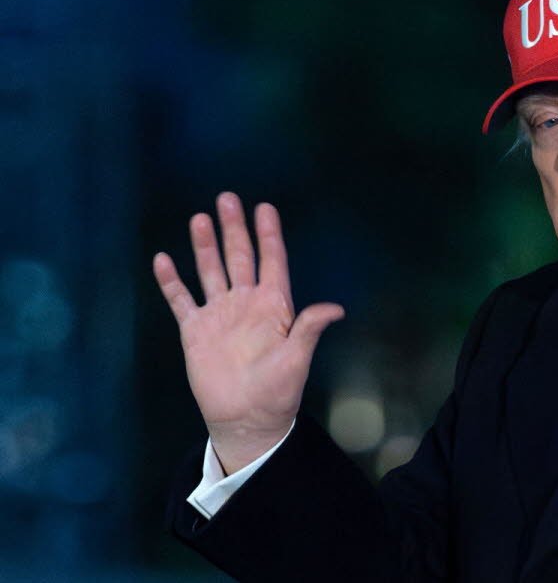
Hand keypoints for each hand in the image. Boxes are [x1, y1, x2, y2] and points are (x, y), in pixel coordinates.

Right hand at [153, 192, 343, 474]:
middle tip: (227, 198)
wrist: (245, 418)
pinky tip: (163, 260)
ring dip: (205, 246)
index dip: (269, 235)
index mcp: (273, 307)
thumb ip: (308, 329)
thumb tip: (335, 309)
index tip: (265, 207)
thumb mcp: (297, 360)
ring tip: (200, 218)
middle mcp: (246, 304)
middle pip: (239, 257)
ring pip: (211, 271)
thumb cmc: (278, 391)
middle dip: (234, 228)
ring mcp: (219, 315)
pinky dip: (171, 281)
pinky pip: (181, 300)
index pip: (271, 262)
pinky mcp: (195, 331)